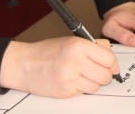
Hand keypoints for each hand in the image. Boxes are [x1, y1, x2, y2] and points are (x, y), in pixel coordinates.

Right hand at [0, 37, 119, 97]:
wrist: (23, 64)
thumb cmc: (45, 52)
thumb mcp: (71, 41)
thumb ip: (92, 46)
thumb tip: (110, 56)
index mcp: (78, 46)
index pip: (108, 58)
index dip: (111, 63)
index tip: (110, 65)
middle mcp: (75, 61)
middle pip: (105, 75)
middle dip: (104, 75)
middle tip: (96, 71)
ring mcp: (70, 78)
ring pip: (96, 87)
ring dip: (92, 83)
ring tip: (80, 75)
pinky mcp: (65, 92)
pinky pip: (83, 93)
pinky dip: (80, 88)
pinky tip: (71, 80)